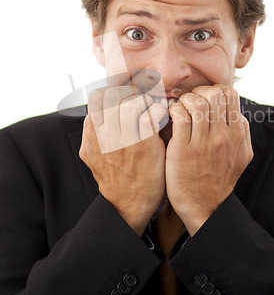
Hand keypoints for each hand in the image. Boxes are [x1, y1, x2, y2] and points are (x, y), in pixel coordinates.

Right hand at [79, 86, 167, 235]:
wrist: (127, 204)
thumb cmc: (115, 176)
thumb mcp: (92, 154)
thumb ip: (92, 132)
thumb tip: (95, 112)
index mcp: (92, 134)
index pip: (98, 96)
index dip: (114, 90)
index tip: (125, 95)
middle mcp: (105, 135)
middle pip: (116, 95)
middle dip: (131, 93)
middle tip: (141, 99)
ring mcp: (124, 140)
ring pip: (132, 102)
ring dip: (145, 101)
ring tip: (150, 108)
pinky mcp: (144, 145)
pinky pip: (150, 114)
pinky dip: (157, 111)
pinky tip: (159, 117)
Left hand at [165, 85, 252, 235]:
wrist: (205, 207)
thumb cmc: (219, 180)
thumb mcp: (242, 157)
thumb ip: (242, 133)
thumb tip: (237, 113)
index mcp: (237, 134)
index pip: (230, 95)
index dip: (215, 90)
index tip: (205, 99)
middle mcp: (223, 136)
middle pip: (215, 94)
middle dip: (199, 92)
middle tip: (190, 102)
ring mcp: (203, 144)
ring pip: (197, 103)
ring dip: (185, 100)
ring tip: (180, 109)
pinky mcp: (182, 151)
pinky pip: (179, 117)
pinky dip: (174, 110)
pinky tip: (172, 117)